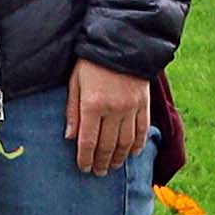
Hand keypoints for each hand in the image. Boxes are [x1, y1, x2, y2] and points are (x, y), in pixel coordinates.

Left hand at [68, 60, 151, 175]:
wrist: (121, 42)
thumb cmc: (91, 62)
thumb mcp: (75, 83)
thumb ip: (72, 111)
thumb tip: (70, 138)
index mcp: (92, 104)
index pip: (88, 140)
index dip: (85, 158)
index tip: (83, 169)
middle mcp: (113, 109)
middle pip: (108, 145)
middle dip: (101, 162)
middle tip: (98, 173)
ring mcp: (131, 108)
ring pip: (126, 142)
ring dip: (119, 158)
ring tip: (113, 167)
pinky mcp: (144, 104)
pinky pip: (142, 130)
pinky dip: (138, 144)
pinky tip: (134, 154)